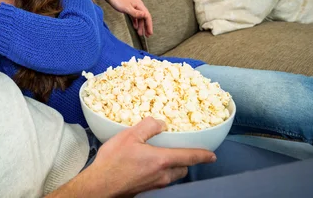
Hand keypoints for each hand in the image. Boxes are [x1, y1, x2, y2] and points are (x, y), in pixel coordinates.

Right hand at [49, 118, 215, 196]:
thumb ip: (148, 127)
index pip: (189, 157)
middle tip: (181, 152)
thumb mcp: (129, 136)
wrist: (100, 185)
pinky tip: (148, 166)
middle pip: (183, 169)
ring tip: (163, 157)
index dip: (203, 155)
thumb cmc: (113, 161)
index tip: (212, 154)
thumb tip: (160, 123)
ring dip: (173, 168)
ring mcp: (155, 185)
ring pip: (172, 176)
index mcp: (162, 160)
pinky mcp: (146, 190)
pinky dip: (161, 173)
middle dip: (185, 161)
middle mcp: (162, 175)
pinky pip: (161, 181)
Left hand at [105, 0, 152, 36]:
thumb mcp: (126, 8)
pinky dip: (135, 22)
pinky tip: (135, 27)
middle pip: (144, 18)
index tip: (150, 33)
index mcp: (139, 5)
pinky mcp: (129, 8)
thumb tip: (145, 16)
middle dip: (146, 27)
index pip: (147, 16)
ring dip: (140, 25)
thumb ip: (136, 13)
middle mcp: (138, 5)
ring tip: (140, 33)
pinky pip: (134, 16)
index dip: (149, 25)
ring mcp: (133, 7)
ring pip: (139, 17)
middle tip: (147, 35)